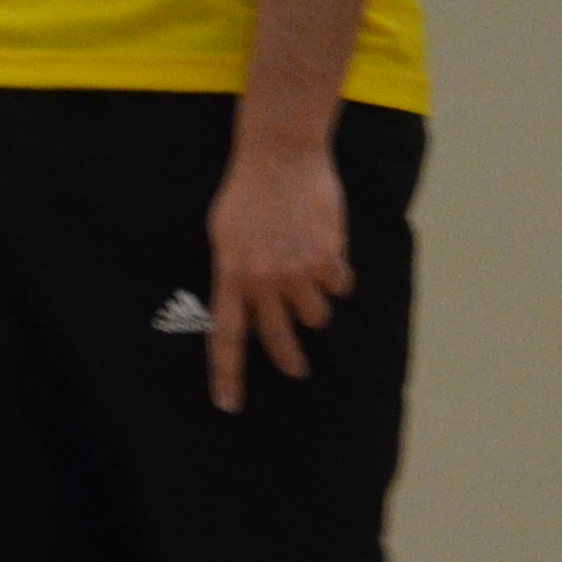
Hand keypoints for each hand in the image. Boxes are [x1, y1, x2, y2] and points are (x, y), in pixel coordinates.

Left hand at [203, 138, 348, 410]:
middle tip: (296, 370)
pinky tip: (328, 254)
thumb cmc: (247, 192)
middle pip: (277, 339)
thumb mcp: (223, 233)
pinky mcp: (328, 258)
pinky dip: (336, 277)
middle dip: (288, 360)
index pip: (226, 337)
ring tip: (309, 277)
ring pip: (315, 316)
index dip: (227, 375)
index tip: (229, 405)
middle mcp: (264, 281)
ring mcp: (298, 272)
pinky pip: (339, 287)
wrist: (281, 156)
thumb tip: (240, 299)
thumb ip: (232, 271)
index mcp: (232, 276)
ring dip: (314, 304)